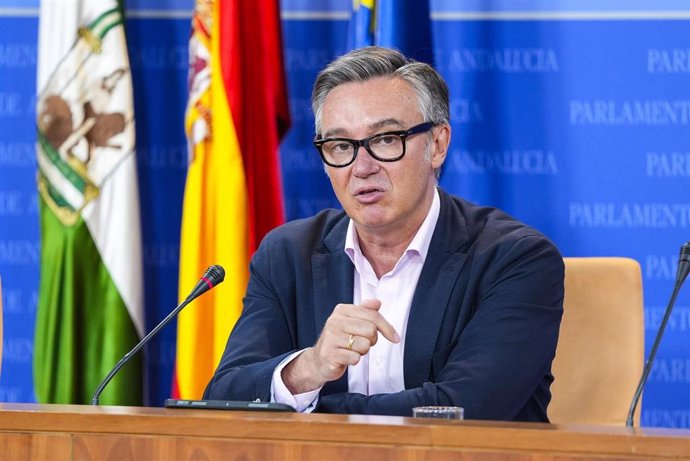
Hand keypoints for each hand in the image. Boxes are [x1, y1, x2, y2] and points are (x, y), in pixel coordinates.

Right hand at [282, 299, 399, 393]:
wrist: (319, 360)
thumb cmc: (341, 340)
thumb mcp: (352, 322)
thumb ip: (366, 311)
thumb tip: (377, 302)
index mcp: (342, 310)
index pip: (373, 316)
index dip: (387, 328)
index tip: (396, 338)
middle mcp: (334, 321)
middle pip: (371, 330)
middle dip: (371, 341)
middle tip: (360, 343)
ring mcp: (330, 337)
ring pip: (364, 345)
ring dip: (362, 351)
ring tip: (351, 350)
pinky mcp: (329, 354)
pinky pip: (355, 358)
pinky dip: (354, 360)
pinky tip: (345, 358)